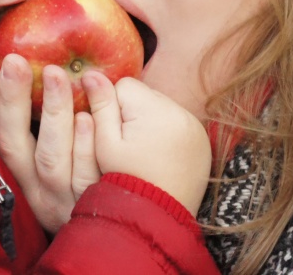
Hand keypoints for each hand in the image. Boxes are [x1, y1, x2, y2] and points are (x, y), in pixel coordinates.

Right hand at [0, 54, 99, 232]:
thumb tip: (1, 71)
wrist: (114, 228)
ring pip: (52, 159)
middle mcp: (31, 192)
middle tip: (16, 61)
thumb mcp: (34, 155)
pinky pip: (88, 173)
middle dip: (13, 100)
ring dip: (54, 113)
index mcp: (9, 177)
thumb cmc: (68, 174)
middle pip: (13, 145)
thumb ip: (18, 119)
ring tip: (55, 75)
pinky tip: (90, 115)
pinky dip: (85, 143)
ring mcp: (64, 200)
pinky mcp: (96, 202)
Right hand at [83, 71, 211, 215]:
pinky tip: (159, 155)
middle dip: (131, 113)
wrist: (159, 218)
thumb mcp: (105, 144)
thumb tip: (90, 73)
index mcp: (154, 110)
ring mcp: (195, 126)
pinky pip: (177, 123)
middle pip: (144, 95)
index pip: (124, 86)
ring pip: (160, 108)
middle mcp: (180, 112)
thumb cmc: (125, 181)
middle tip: (127, 145)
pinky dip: (167, 133)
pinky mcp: (202, 139)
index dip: (110, 107)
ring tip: (142, 152)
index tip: (111, 134)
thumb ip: (100, 106)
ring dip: (149, 121)